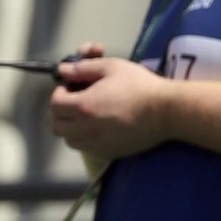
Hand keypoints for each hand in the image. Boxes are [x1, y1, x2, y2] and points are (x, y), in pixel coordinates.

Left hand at [49, 54, 170, 162]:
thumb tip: (63, 70)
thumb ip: (83, 68)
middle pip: (56, 126)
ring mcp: (97, 144)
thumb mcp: (111, 67)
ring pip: (70, 140)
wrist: (166, 111)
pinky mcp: (109, 152)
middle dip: (59, 112)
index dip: (58, 93)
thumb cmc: (140, 85)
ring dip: (71, 127)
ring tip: (85, 115)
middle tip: (72, 101)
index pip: (54, 104)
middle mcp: (86, 129)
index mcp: (84, 106)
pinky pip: (87, 148)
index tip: (69, 88)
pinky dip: (86, 138)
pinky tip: (100, 127)